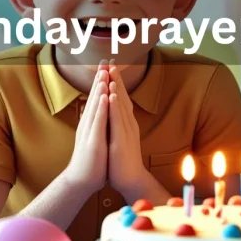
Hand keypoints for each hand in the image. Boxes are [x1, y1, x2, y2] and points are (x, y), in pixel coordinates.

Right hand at [63, 61, 109, 192]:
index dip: (101, 82)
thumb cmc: (90, 160)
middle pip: (94, 97)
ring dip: (99, 89)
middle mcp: (88, 124)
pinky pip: (98, 121)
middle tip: (104, 61)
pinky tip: (103, 96)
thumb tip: (98, 111)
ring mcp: (89, 131)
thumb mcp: (95, 137)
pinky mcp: (92, 141)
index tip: (106, 66)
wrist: (81, 180)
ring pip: (95, 106)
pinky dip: (101, 107)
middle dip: (100, 79)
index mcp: (91, 123)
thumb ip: (96, 124)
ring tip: (103, 73)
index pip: (96, 98)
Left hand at [106, 61, 147, 195]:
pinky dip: (115, 106)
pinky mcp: (121, 140)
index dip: (116, 81)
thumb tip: (113, 110)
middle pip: (122, 97)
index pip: (121, 97)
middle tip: (111, 61)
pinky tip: (112, 95)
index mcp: (126, 122)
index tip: (110, 66)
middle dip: (116, 79)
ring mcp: (125, 131)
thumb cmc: (123, 159)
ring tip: (112, 72)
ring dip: (116, 87)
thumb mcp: (120, 136)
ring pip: (120, 105)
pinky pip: (117, 121)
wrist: (130, 179)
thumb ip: (117, 123)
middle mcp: (128, 123)